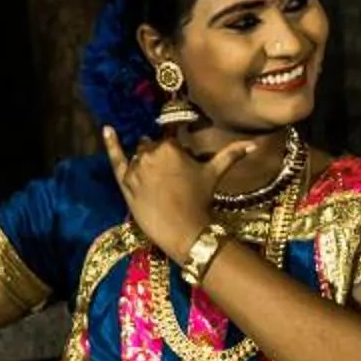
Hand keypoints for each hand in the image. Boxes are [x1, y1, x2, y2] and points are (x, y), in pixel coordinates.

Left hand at [102, 127, 251, 263]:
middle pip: (153, 147)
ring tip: (157, 184)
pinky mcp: (125, 181)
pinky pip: (115, 158)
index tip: (178, 162)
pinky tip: (106, 130)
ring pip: (139, 155)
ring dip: (145, 163)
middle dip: (160, 158)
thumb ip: (231, 155)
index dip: (175, 150)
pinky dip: (111, 143)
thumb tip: (253, 144)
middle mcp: (151, 152)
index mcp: (171, 147)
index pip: (169, 137)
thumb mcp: (214, 174)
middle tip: (171, 180)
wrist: (183, 230)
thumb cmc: (200, 200)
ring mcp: (136, 167)